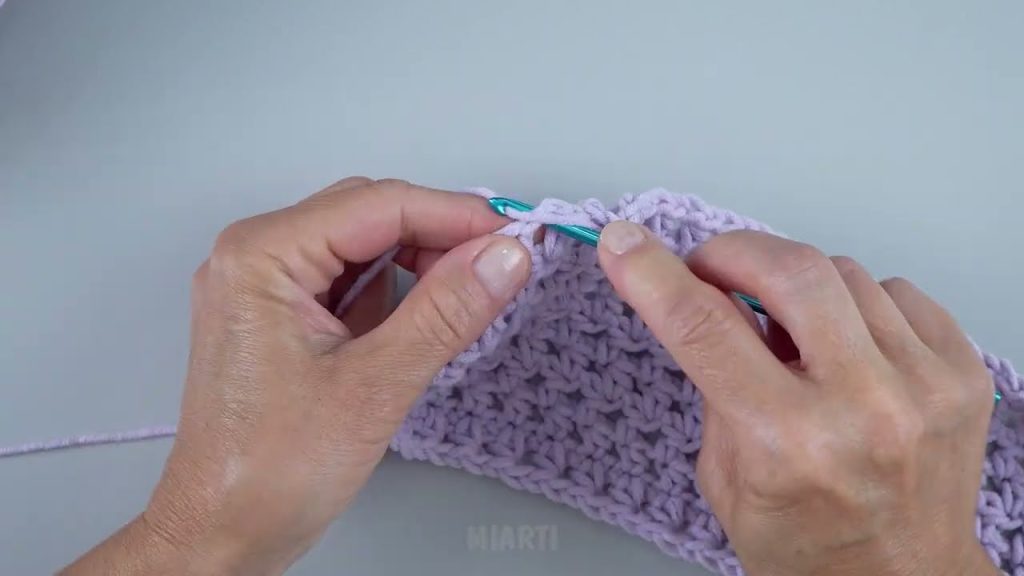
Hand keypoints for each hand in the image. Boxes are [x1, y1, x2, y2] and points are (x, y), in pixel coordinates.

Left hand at [61, 178, 530, 575]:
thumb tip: (504, 257)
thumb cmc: (270, 473)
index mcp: (262, 257)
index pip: (379, 205)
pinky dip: (395, 296)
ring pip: (364, 247)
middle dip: (439, 238)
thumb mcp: (374, 386)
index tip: (516, 235)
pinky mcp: (280, 316)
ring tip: (465, 302)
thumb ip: (445, 312)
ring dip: (419, 267)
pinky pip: (350, 283)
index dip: (456, 215)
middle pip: (370, 215)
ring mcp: (266, 286)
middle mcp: (256, 257)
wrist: (221, 535)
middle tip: (500, 267)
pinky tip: (422, 323)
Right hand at [597, 223, 997, 575]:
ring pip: (842, 272)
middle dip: (732, 253)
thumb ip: (715, 383)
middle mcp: (863, 408)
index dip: (653, 276)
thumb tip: (704, 293)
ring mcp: (924, 386)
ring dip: (796, 286)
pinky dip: (854, 304)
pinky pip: (895, 290)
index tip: (625, 245)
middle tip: (710, 269)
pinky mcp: (962, 373)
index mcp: (787, 443)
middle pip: (789, 270)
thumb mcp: (725, 477)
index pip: (705, 328)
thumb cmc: (808, 544)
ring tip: (788, 333)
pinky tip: (844, 345)